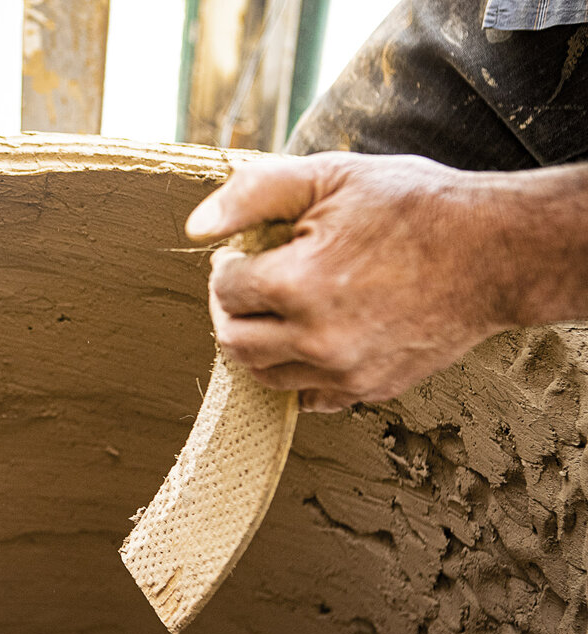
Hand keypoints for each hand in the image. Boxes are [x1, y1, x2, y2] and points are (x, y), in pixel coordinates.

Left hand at [186, 152, 512, 411]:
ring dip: (256, 343)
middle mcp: (315, 339)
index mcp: (297, 283)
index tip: (244, 253)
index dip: (228, 265)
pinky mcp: (367, 390)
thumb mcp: (331, 176)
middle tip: (248, 285)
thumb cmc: (415, 206)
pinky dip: (295, 373)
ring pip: (263, 375)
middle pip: (232, 341)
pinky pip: (307, 397)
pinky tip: (307, 340)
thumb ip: (253, 194)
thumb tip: (195, 228)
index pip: (226, 287)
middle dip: (230, 309)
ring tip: (274, 310)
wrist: (497, 253)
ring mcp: (342, 372)